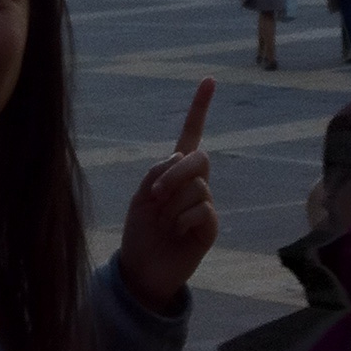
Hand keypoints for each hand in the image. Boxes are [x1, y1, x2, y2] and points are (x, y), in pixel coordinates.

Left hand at [117, 79, 215, 315]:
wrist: (142, 270)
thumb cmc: (139, 232)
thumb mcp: (140, 196)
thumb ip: (159, 173)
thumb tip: (182, 162)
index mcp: (174, 170)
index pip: (191, 133)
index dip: (200, 107)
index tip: (209, 79)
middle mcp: (193, 182)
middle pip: (198, 158)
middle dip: (175, 174)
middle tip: (155, 195)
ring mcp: (204, 203)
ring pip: (197, 186)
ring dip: (173, 205)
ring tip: (164, 224)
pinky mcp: (210, 225)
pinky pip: (202, 209)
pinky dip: (182, 220)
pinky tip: (177, 233)